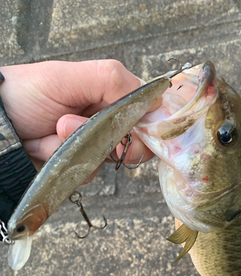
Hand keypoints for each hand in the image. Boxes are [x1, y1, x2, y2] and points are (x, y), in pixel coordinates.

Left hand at [0, 60, 158, 177]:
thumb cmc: (25, 93)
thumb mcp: (67, 77)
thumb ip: (112, 80)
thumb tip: (154, 99)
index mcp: (110, 96)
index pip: (147, 116)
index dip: (143, 127)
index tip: (127, 128)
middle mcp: (107, 122)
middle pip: (135, 144)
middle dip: (107, 138)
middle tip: (71, 124)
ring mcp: (94, 146)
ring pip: (109, 160)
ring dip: (79, 148)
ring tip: (53, 131)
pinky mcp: (79, 166)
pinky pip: (89, 173)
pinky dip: (68, 163)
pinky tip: (48, 148)